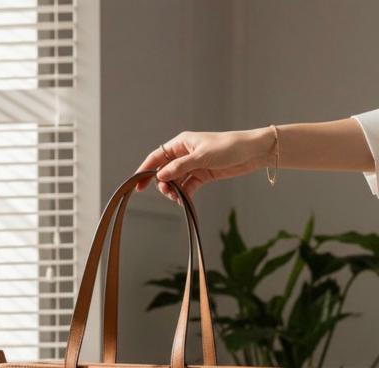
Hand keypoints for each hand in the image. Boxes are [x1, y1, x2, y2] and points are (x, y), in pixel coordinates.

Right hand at [134, 127, 275, 201]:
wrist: (252, 152)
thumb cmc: (228, 147)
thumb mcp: (201, 157)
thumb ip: (179, 167)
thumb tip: (160, 176)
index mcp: (181, 143)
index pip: (157, 156)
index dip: (146, 170)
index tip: (138, 184)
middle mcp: (185, 154)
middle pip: (165, 171)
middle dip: (163, 184)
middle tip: (168, 194)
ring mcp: (194, 165)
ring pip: (176, 181)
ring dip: (175, 191)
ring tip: (178, 199)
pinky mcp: (203, 175)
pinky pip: (188, 187)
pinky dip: (185, 195)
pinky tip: (185, 202)